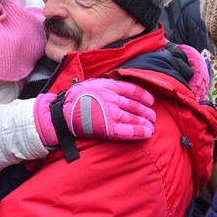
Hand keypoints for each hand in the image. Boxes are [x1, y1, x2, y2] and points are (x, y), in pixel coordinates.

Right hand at [34, 78, 155, 146]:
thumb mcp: (93, 83)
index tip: (150, 100)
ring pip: (134, 118)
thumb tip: (118, 88)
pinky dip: (139, 132)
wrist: (63, 112)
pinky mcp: (109, 129)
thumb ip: (107, 85)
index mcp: (110, 87)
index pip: (133, 90)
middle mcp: (114, 99)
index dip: (144, 96)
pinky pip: (128, 131)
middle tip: (152, 116)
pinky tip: (147, 133)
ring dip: (145, 123)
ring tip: (151, 125)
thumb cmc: (75, 97)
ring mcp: (112, 114)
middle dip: (147, 111)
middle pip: (136, 105)